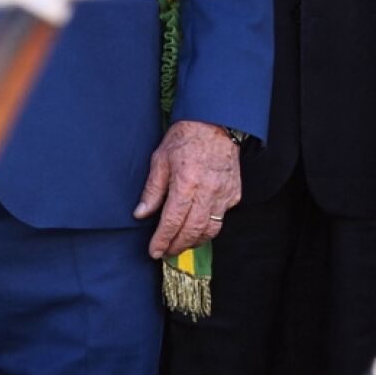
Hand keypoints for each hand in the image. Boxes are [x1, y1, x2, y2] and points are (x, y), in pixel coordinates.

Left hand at [134, 119, 240, 258]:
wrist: (215, 122)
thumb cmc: (185, 138)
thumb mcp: (160, 159)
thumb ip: (152, 190)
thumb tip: (141, 214)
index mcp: (186, 183)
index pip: (172, 221)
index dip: (162, 240)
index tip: (154, 251)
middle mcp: (207, 192)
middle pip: (192, 231)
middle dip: (177, 246)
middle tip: (166, 252)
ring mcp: (224, 194)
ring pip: (210, 230)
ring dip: (194, 241)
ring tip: (181, 243)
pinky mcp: (234, 194)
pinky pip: (222, 218)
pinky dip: (209, 227)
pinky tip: (198, 226)